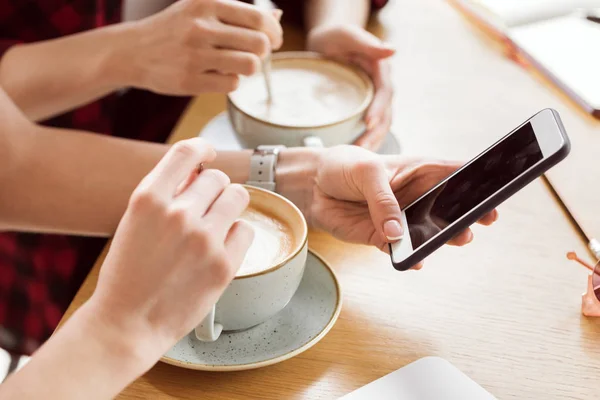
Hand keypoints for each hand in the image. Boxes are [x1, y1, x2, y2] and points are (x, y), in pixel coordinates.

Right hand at [89, 138, 253, 361]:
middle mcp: (178, 214)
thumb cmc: (128, 274)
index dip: (202, 147)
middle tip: (202, 212)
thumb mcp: (134, 223)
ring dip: (228, 207)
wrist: (127, 323)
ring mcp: (204, 239)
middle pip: (218, 178)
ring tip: (214, 227)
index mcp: (148, 199)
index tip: (208, 155)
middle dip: (212, 190)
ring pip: (238, 196)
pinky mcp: (224, 264)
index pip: (187, 152)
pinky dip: (236, 236)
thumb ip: (165, 194)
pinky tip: (218, 250)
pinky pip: (245, 230)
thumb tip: (199, 169)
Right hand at [120, 0, 282, 94]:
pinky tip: (218, 74)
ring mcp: (195, 54)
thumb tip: (276, 17)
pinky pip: (232, 84)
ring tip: (236, 64)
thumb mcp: (202, 9)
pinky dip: (231, 81)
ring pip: (250, 65)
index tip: (273, 39)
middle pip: (260, 44)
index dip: (274, 32)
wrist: (132, 51)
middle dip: (264, 52)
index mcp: (207, 2)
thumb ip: (238, 12)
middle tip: (255, 54)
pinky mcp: (190, 80)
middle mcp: (201, 26)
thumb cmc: (175, 29)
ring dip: (249, 68)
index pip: (259, 18)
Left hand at [279, 146, 496, 268]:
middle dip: (467, 213)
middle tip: (483, 220)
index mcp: (418, 171)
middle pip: (449, 207)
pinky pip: (399, 250)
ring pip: (428, 232)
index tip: (495, 190)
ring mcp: (400, 219)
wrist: (313, 186)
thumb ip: (383, 200)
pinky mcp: (381, 237)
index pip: (454, 174)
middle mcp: (415, 197)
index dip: (477, 180)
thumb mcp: (366, 173)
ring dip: (442, 237)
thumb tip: (397, 231)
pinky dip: (407, 256)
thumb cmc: (344, 167)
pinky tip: (414, 261)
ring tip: (457, 239)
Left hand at [307, 25, 393, 150]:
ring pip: (380, 125)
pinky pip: (368, 128)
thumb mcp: (347, 35)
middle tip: (362, 149)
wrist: (326, 43)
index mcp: (381, 70)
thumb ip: (367, 43)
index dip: (379, 109)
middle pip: (385, 114)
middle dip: (376, 133)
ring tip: (360, 158)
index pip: (385, 93)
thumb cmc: (335, 36)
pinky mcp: (364, 109)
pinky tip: (354, 155)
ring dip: (372, 142)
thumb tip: (392, 50)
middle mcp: (381, 87)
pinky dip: (364, 141)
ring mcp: (373, 100)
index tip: (368, 123)